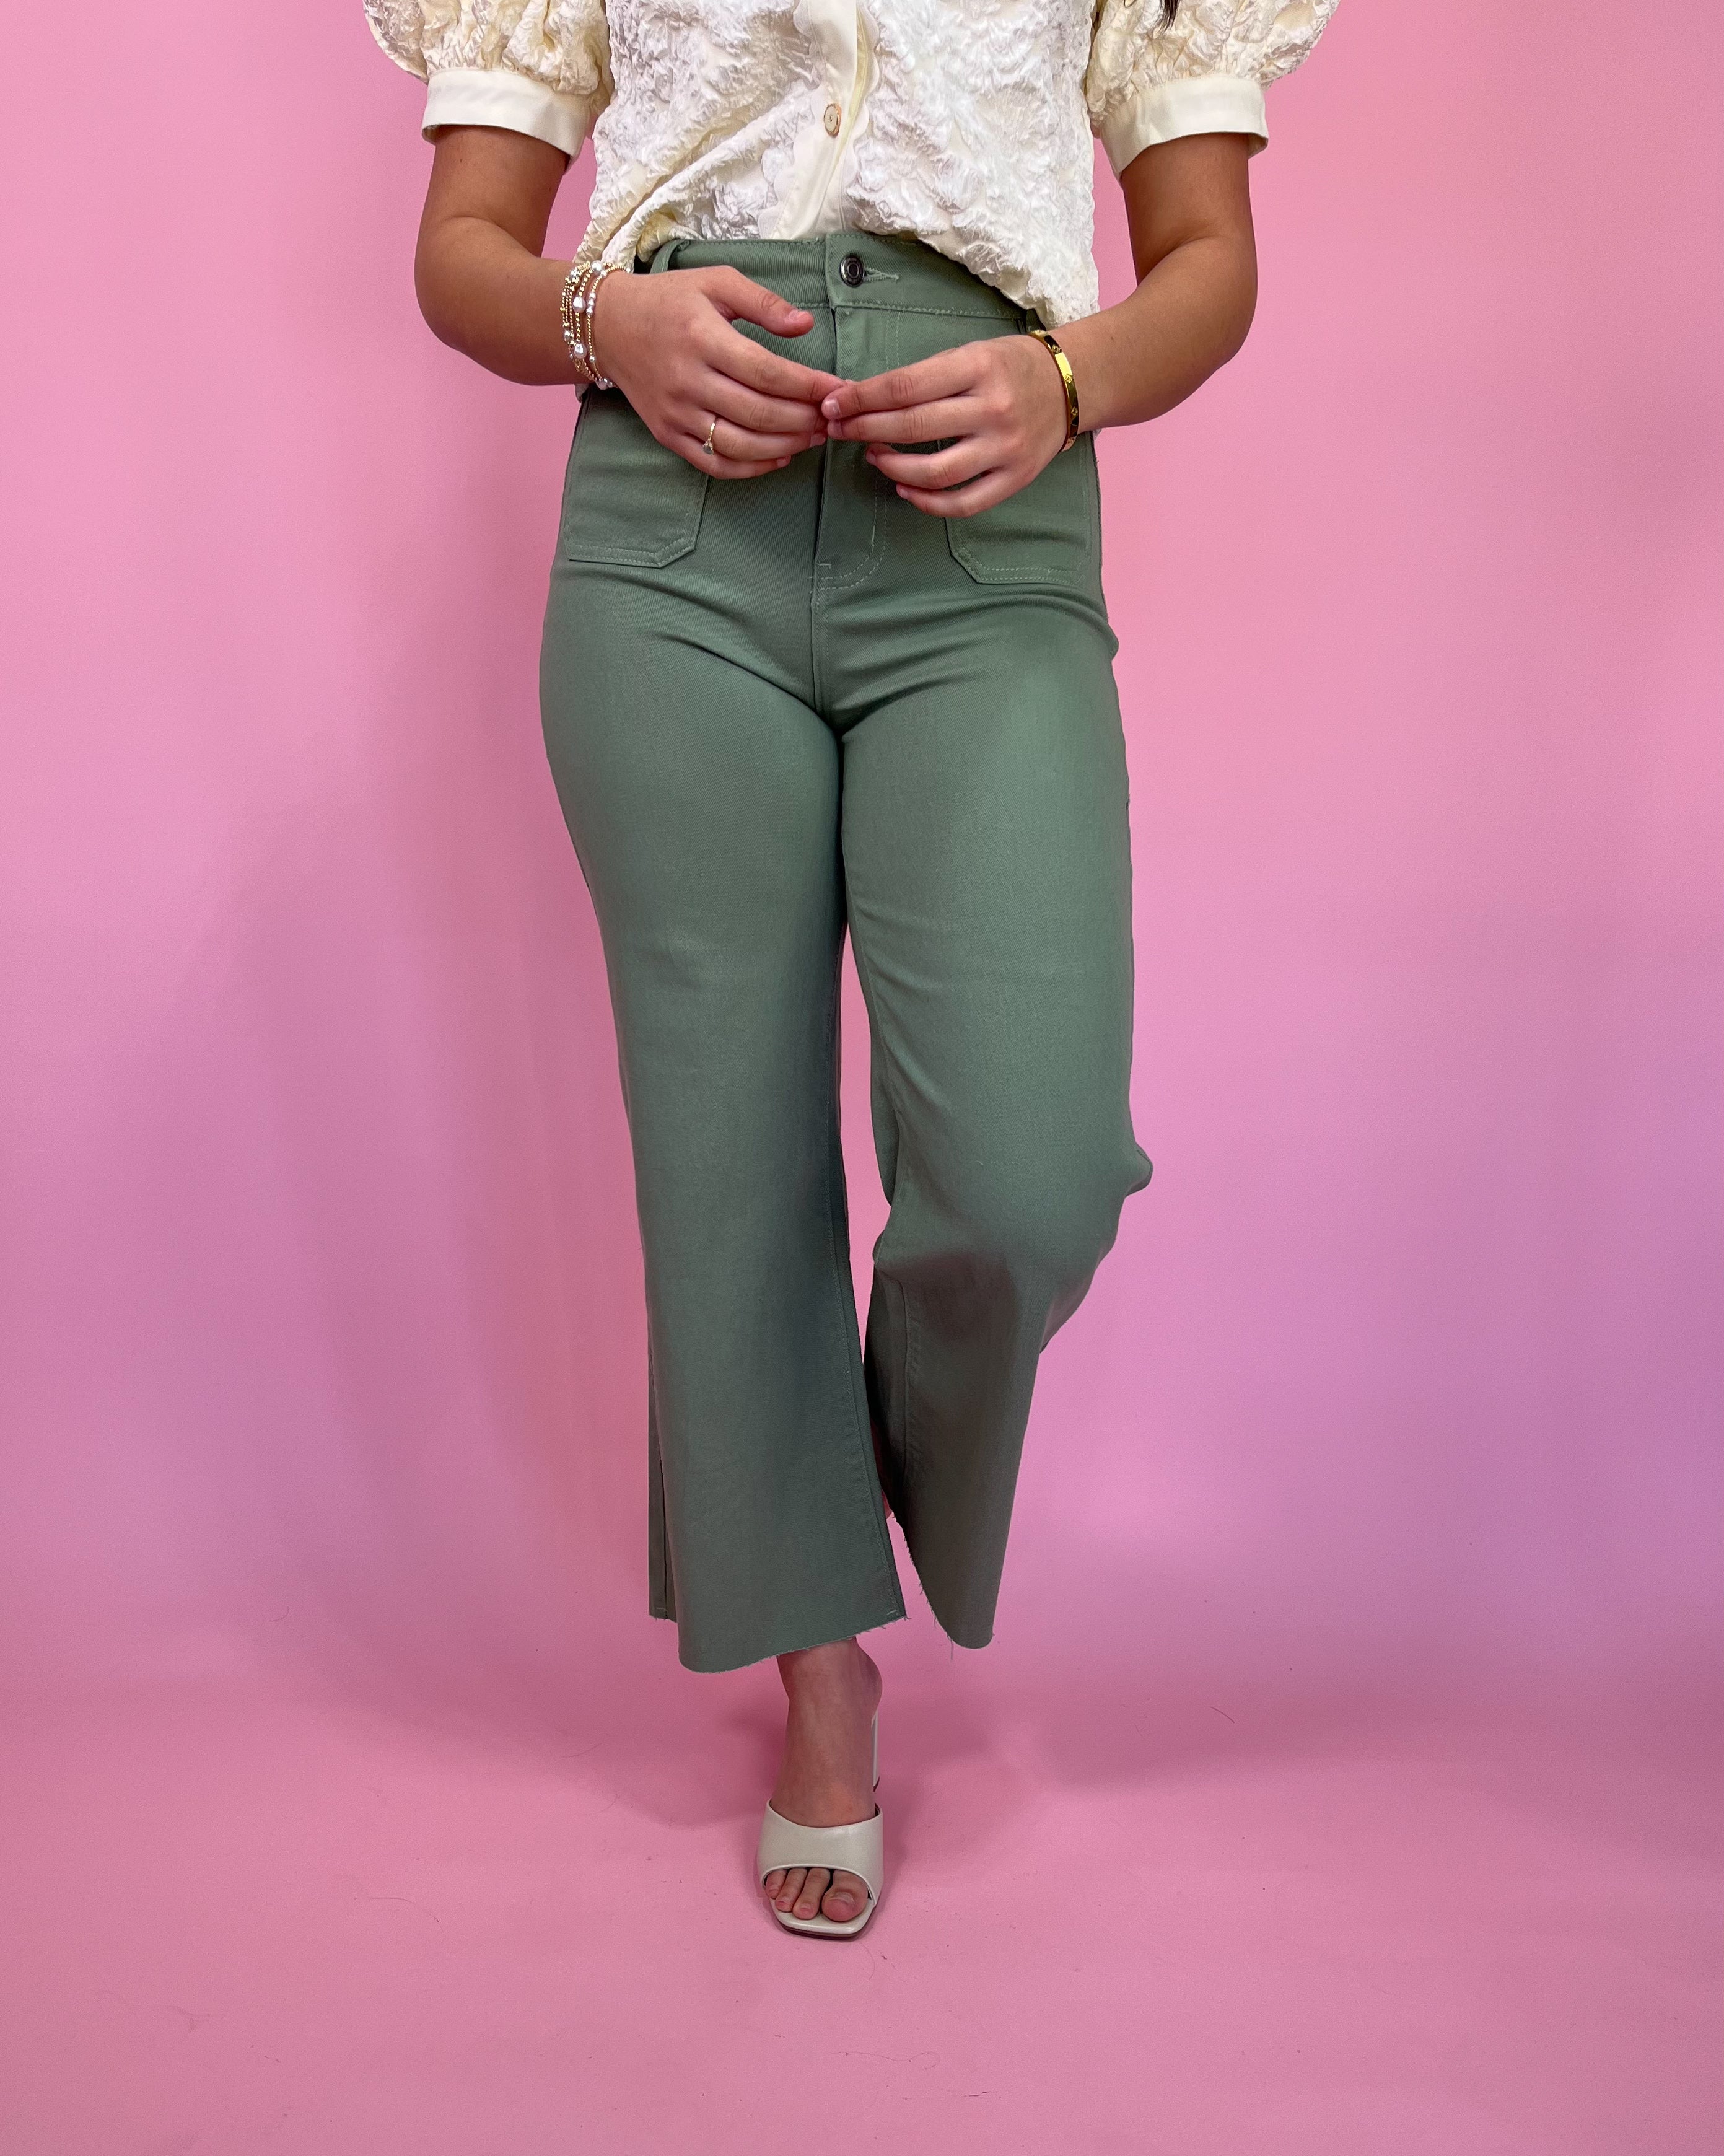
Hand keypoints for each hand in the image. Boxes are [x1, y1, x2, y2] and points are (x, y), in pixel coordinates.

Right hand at [591, 268, 840, 477]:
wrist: (610, 326)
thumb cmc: (670, 301)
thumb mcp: (716, 282)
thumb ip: (763, 302)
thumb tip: (806, 325)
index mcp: (703, 338)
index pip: (766, 371)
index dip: (807, 386)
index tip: (837, 389)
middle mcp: (688, 380)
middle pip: (758, 413)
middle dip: (803, 420)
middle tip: (831, 417)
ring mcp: (676, 413)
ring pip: (740, 445)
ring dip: (785, 447)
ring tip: (813, 437)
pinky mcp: (668, 435)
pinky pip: (715, 464)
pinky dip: (752, 469)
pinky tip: (779, 458)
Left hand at [819, 335, 1071, 515]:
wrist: (1069, 385)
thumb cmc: (1008, 367)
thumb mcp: (970, 354)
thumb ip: (923, 377)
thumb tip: (861, 397)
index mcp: (978, 368)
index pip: (906, 386)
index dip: (863, 399)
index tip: (833, 406)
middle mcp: (993, 409)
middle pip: (914, 427)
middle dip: (866, 430)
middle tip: (839, 431)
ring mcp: (1005, 449)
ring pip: (935, 473)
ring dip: (892, 468)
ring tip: (873, 456)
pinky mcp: (1014, 479)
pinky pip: (962, 503)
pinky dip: (926, 502)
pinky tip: (904, 489)